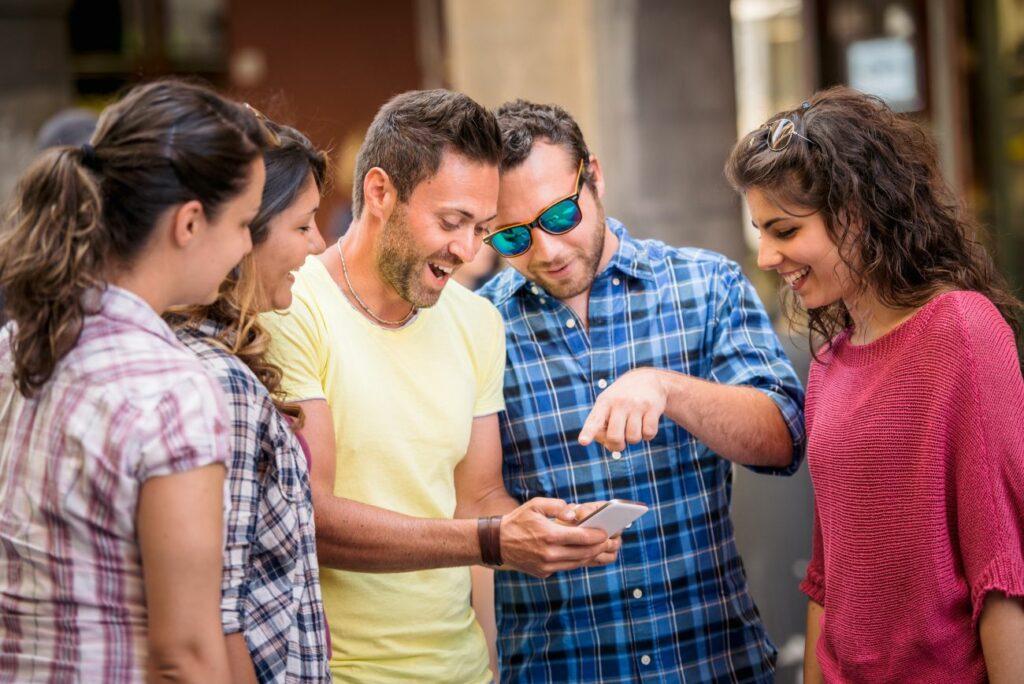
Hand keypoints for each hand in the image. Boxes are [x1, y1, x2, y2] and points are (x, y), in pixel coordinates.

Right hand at [500, 498, 616, 577]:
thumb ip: (557, 506)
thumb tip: (575, 514)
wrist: (496, 543)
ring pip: (577, 563)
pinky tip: (586, 555)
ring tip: (603, 549)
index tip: (607, 532)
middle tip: (612, 542)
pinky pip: (566, 567)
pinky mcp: (543, 573)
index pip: (581, 537)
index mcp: (549, 535)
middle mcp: (549, 554)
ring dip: (592, 557)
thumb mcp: (535, 505)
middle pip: (583, 553)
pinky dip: (578, 561)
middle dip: (600, 547)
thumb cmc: (518, 520)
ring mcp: (546, 566)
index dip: (597, 535)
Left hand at [578, 368, 667, 450]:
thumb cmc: (622, 400)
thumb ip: (602, 428)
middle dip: (617, 446)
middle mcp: (619, 402)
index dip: (588, 432)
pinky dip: (647, 435)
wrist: (648, 380)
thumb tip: (611, 446)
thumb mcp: (607, 406)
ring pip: (633, 438)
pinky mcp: (652, 408)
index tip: (583, 442)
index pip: (594, 420)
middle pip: (614, 437)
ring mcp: (636, 405)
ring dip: (634, 439)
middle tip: (620, 442)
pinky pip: (649, 434)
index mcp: (604, 403)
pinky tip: (645, 424)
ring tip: (633, 426)